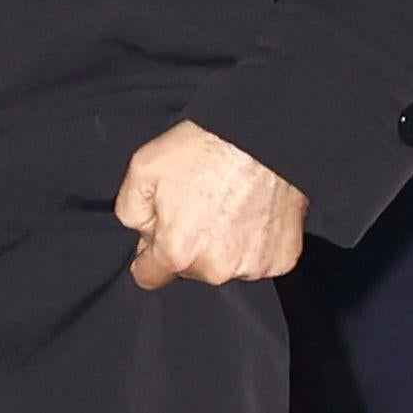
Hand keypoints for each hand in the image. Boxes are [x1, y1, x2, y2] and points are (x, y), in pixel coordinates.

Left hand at [117, 120, 308, 289]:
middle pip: (190, 270)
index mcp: (177, 252)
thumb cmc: (207, 148)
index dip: (148, 254)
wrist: (264, 135)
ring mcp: (253, 267)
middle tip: (200, 205)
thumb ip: (130, 213)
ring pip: (226, 266)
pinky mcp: (282, 258)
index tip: (159, 235)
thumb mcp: (143, 170)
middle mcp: (216, 269)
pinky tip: (253, 211)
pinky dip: (255, 241)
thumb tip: (143, 234)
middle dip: (189, 245)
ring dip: (224, 245)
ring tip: (230, 204)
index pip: (148, 277)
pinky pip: (259, 259)